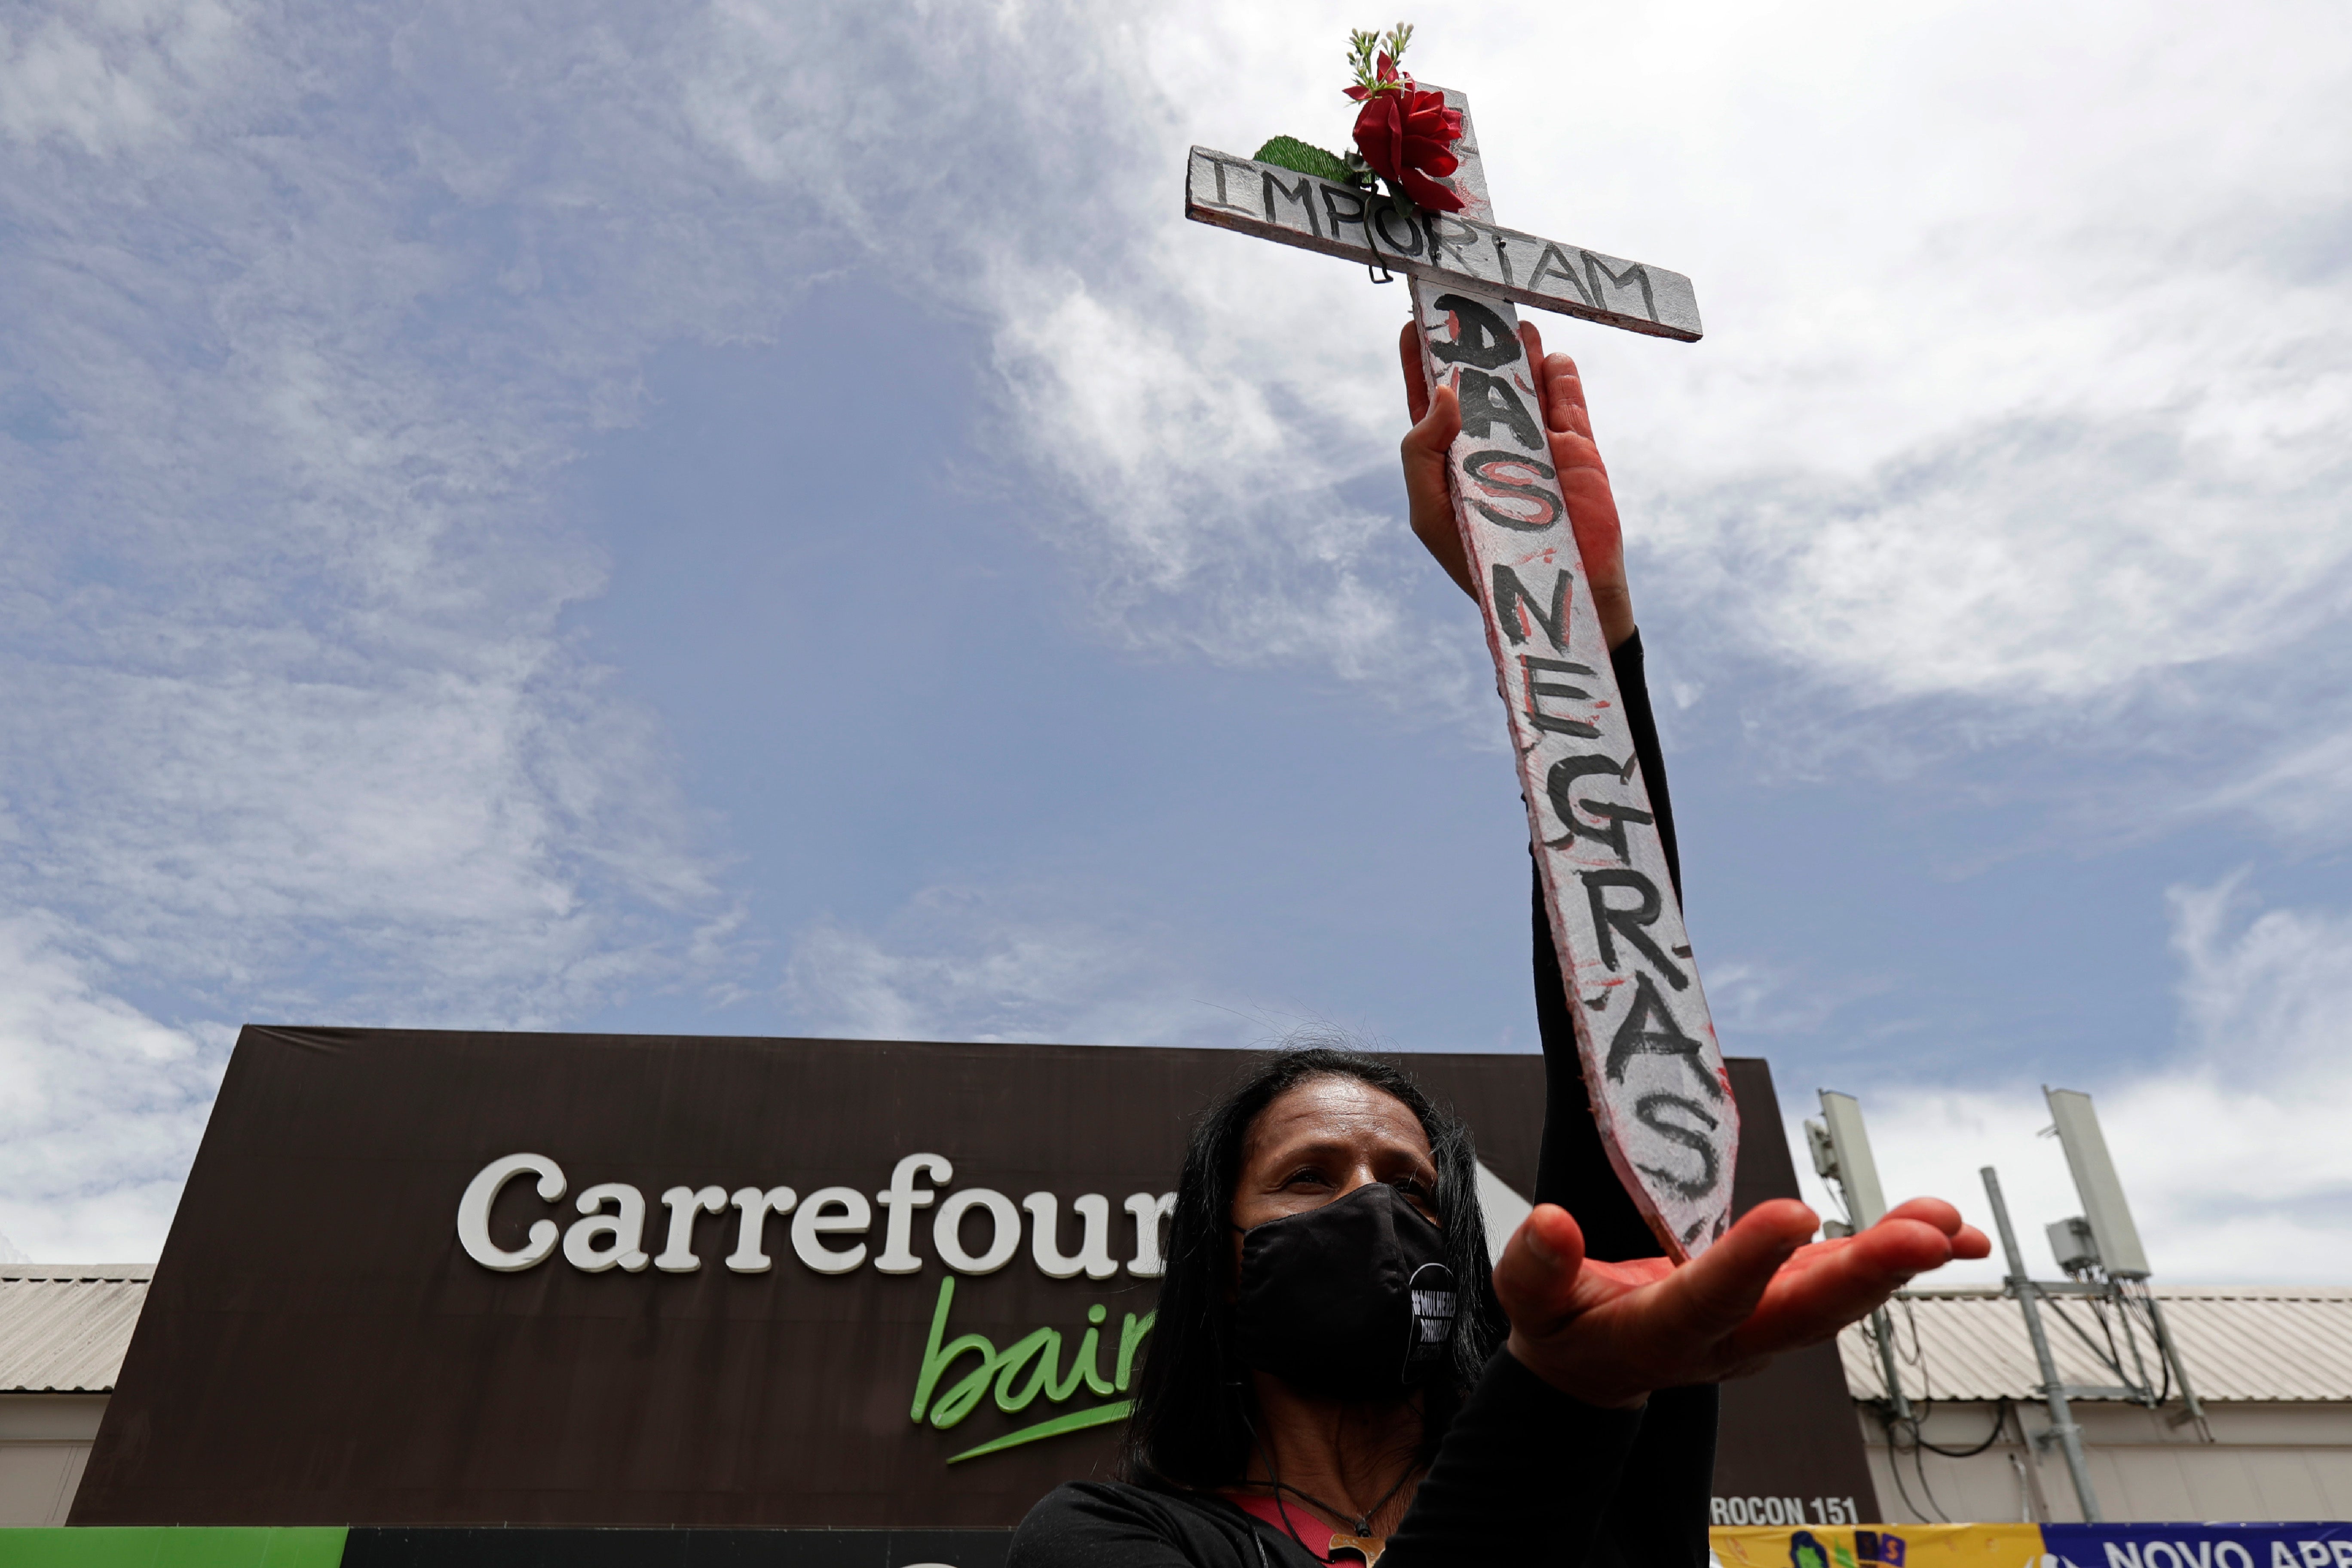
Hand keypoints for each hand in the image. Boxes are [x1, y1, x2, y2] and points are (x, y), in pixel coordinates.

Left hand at [1397, 318, 1636, 649]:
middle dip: (1476, 340)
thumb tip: (1443, 393)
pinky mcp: (1576, 451)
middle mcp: (1492, 443)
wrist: (1554, 598)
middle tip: (1469, 301)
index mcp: (1450, 457)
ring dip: (1520, 351)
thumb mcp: (1430, 513)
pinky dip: (1561, 379)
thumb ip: (1422, 453)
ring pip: (1528, 383)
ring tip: (1512, 320)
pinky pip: (1570, 404)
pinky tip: (1550, 359)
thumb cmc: (1481, 563)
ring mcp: (1537, 443)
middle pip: (1482, 379)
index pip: (1430, 399)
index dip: (1420, 359)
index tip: (1411, 320)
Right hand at [1491, 1197, 1991, 1408]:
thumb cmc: (1567, 1325)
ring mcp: (1766, 1325)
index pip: (1712, 1298)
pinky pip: (1850, 1283)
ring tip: (1947, 1223)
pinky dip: (1902, 1260)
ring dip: (1897, 1263)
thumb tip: (1551, 1224)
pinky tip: (1957, 1235)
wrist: (1599, 1367)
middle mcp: (1729, 1339)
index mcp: (1662, 1333)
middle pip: (1805, 1311)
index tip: (1792, 1213)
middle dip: (1867, 1273)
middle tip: (1922, 1236)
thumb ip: (1537, 1267)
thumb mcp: (1531, 1301)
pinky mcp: (1785, 1301)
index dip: (1752, 1260)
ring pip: (1840, 1300)